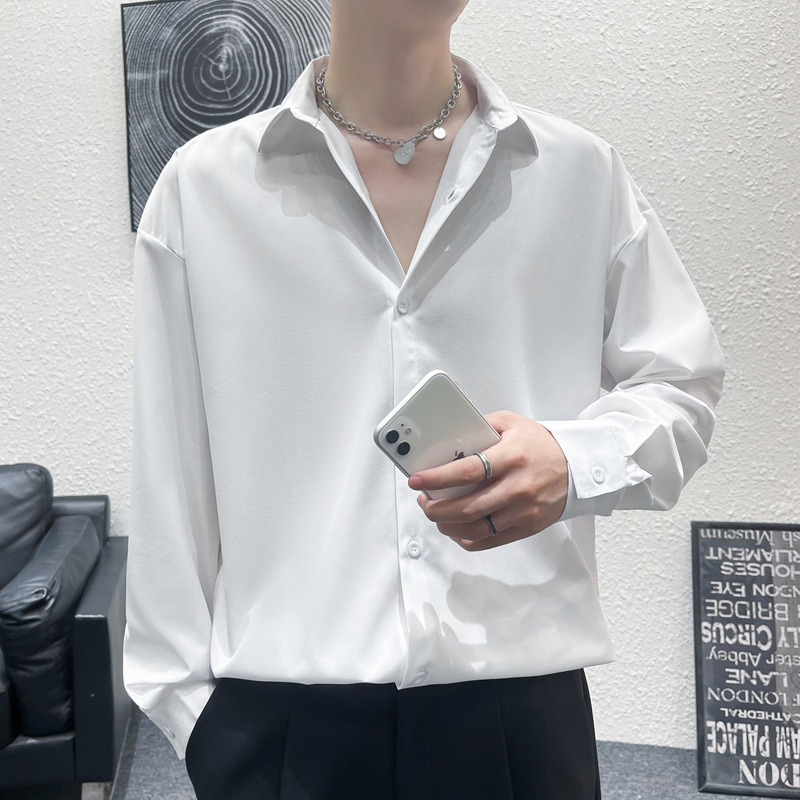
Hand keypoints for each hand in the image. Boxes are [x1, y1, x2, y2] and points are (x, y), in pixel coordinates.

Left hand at [408, 411, 568, 550]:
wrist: (576, 467)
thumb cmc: (540, 444)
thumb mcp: (512, 423)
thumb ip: (481, 426)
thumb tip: (449, 438)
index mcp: (511, 457)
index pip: (466, 472)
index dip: (436, 478)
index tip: (416, 480)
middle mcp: (517, 487)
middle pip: (466, 507)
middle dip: (436, 508)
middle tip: (423, 501)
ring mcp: (522, 511)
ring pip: (475, 528)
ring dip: (447, 526)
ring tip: (436, 514)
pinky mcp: (526, 527)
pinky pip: (489, 541)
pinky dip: (466, 539)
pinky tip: (455, 529)